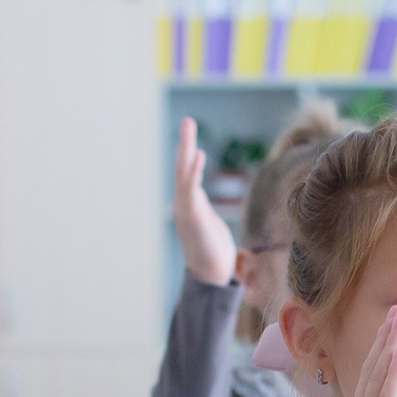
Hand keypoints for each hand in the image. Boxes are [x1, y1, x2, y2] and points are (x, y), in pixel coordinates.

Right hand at [173, 117, 236, 286]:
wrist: (211, 276)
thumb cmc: (213, 253)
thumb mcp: (209, 224)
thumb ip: (202, 207)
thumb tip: (198, 196)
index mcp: (190, 204)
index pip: (188, 173)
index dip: (189, 154)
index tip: (191, 135)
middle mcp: (184, 204)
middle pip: (183, 168)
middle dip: (184, 144)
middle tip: (187, 120)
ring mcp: (186, 209)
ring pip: (184, 174)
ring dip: (186, 149)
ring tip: (188, 127)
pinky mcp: (192, 216)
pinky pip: (190, 189)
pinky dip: (193, 171)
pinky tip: (197, 154)